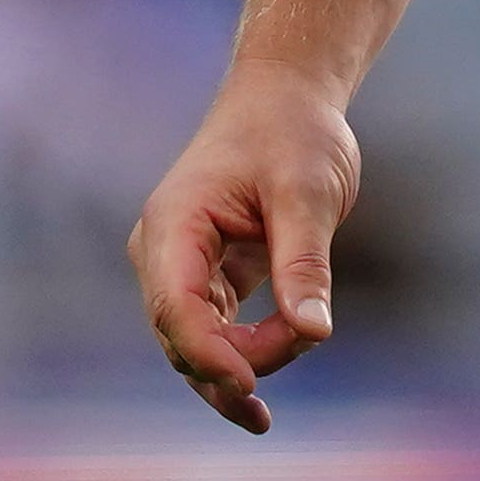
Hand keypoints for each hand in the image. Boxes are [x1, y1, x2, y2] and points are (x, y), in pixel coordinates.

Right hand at [130, 65, 359, 432]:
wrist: (286, 97)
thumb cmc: (293, 133)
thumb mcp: (307, 192)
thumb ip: (304, 263)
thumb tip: (314, 333)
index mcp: (175, 223)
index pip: (175, 307)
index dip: (208, 354)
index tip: (251, 383)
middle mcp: (164, 250)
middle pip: (182, 336)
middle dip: (238, 362)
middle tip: (307, 341)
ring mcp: (180, 266)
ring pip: (195, 343)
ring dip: (242, 366)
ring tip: (300, 351)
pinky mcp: (206, 276)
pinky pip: (216, 330)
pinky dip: (247, 351)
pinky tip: (282, 358)